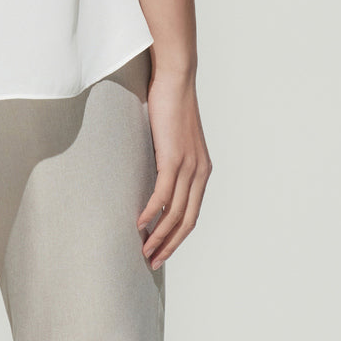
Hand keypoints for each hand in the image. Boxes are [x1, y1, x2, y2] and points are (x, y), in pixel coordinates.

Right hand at [137, 67, 211, 266]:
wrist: (175, 78)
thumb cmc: (170, 105)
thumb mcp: (173, 140)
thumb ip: (168, 161)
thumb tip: (152, 176)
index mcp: (202, 171)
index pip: (192, 215)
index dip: (177, 237)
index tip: (161, 251)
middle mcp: (200, 173)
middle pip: (187, 221)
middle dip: (169, 245)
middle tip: (152, 262)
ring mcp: (188, 166)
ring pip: (175, 213)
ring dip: (158, 235)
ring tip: (143, 250)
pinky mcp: (174, 158)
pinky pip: (163, 194)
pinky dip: (150, 212)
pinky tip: (139, 223)